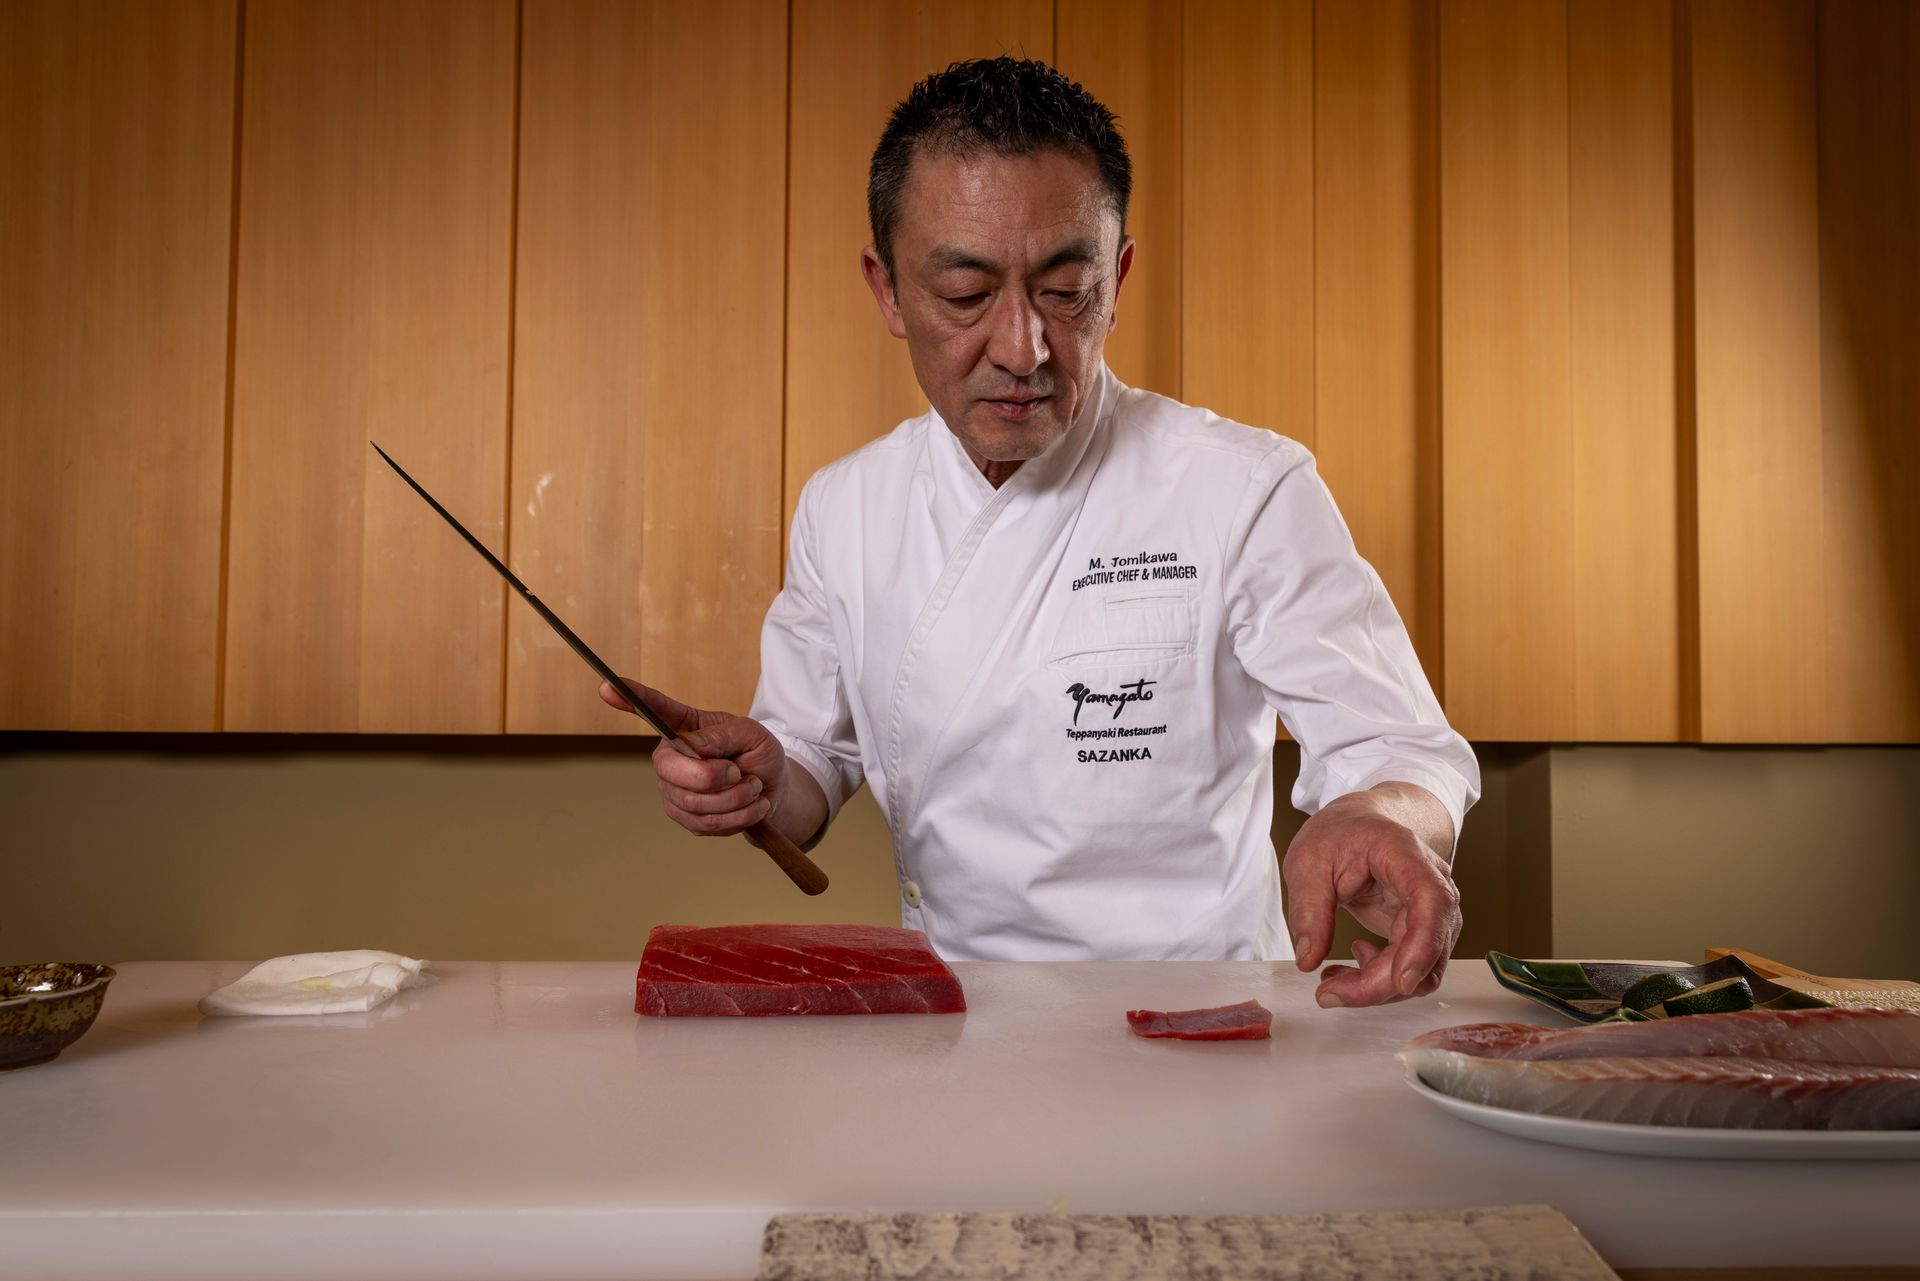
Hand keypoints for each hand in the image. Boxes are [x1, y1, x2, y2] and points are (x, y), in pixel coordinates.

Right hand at [598, 677, 784, 839]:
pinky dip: (740, 815)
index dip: (629, 698)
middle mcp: (671, 758)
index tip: (608, 685)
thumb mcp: (751, 734)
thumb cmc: (758, 755)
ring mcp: (673, 789)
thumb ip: (723, 736)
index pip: (653, 710)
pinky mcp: (685, 817)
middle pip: (669, 769)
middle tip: (739, 772)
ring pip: (694, 802)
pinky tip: (750, 804)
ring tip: (752, 787)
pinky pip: (707, 823)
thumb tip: (692, 745)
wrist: (773, 790)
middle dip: (712, 776)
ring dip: (736, 797)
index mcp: (684, 727)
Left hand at [1282, 787, 1460, 1008]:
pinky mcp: (1421, 931)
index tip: (1400, 982)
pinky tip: (1349, 963)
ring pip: (1424, 968)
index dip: (1423, 945)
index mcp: (1406, 855)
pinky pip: (1411, 968)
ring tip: (1331, 978)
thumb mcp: (1307, 863)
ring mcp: (1431, 912)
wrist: (1358, 825)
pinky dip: (1380, 979)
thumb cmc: (1337, 835)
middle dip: (1381, 982)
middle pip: (1428, 947)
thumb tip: (1307, 960)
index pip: (1431, 902)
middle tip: (1327, 993)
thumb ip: (1308, 910)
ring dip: (1379, 986)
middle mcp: (1432, 885)